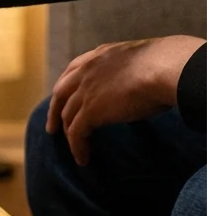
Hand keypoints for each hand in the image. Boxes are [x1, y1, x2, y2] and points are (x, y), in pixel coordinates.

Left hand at [46, 35, 204, 164]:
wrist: (163, 68)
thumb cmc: (164, 65)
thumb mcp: (139, 61)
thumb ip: (129, 72)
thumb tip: (139, 86)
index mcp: (98, 56)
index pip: (72, 72)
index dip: (65, 88)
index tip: (61, 99)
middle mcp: (86, 71)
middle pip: (61, 94)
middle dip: (55, 112)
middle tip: (52, 128)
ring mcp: (85, 91)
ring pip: (68, 116)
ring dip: (69, 135)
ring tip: (74, 149)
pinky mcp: (90, 110)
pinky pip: (76, 133)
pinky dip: (77, 147)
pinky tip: (83, 159)